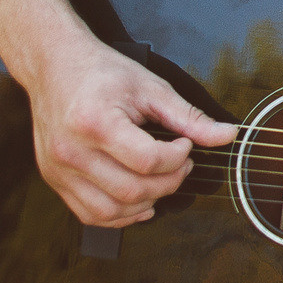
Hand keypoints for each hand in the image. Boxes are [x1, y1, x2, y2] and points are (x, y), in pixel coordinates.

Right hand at [20, 33, 237, 225]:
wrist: (54, 66)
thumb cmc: (101, 73)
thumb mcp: (151, 87)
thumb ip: (189, 117)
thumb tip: (228, 135)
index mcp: (95, 122)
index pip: (148, 161)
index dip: (178, 158)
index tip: (185, 146)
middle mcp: (71, 151)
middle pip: (132, 190)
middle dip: (169, 182)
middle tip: (180, 164)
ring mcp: (59, 169)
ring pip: (110, 211)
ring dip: (146, 203)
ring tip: (161, 181)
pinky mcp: (54, 180)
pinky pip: (89, 214)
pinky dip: (119, 215)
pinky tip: (138, 201)